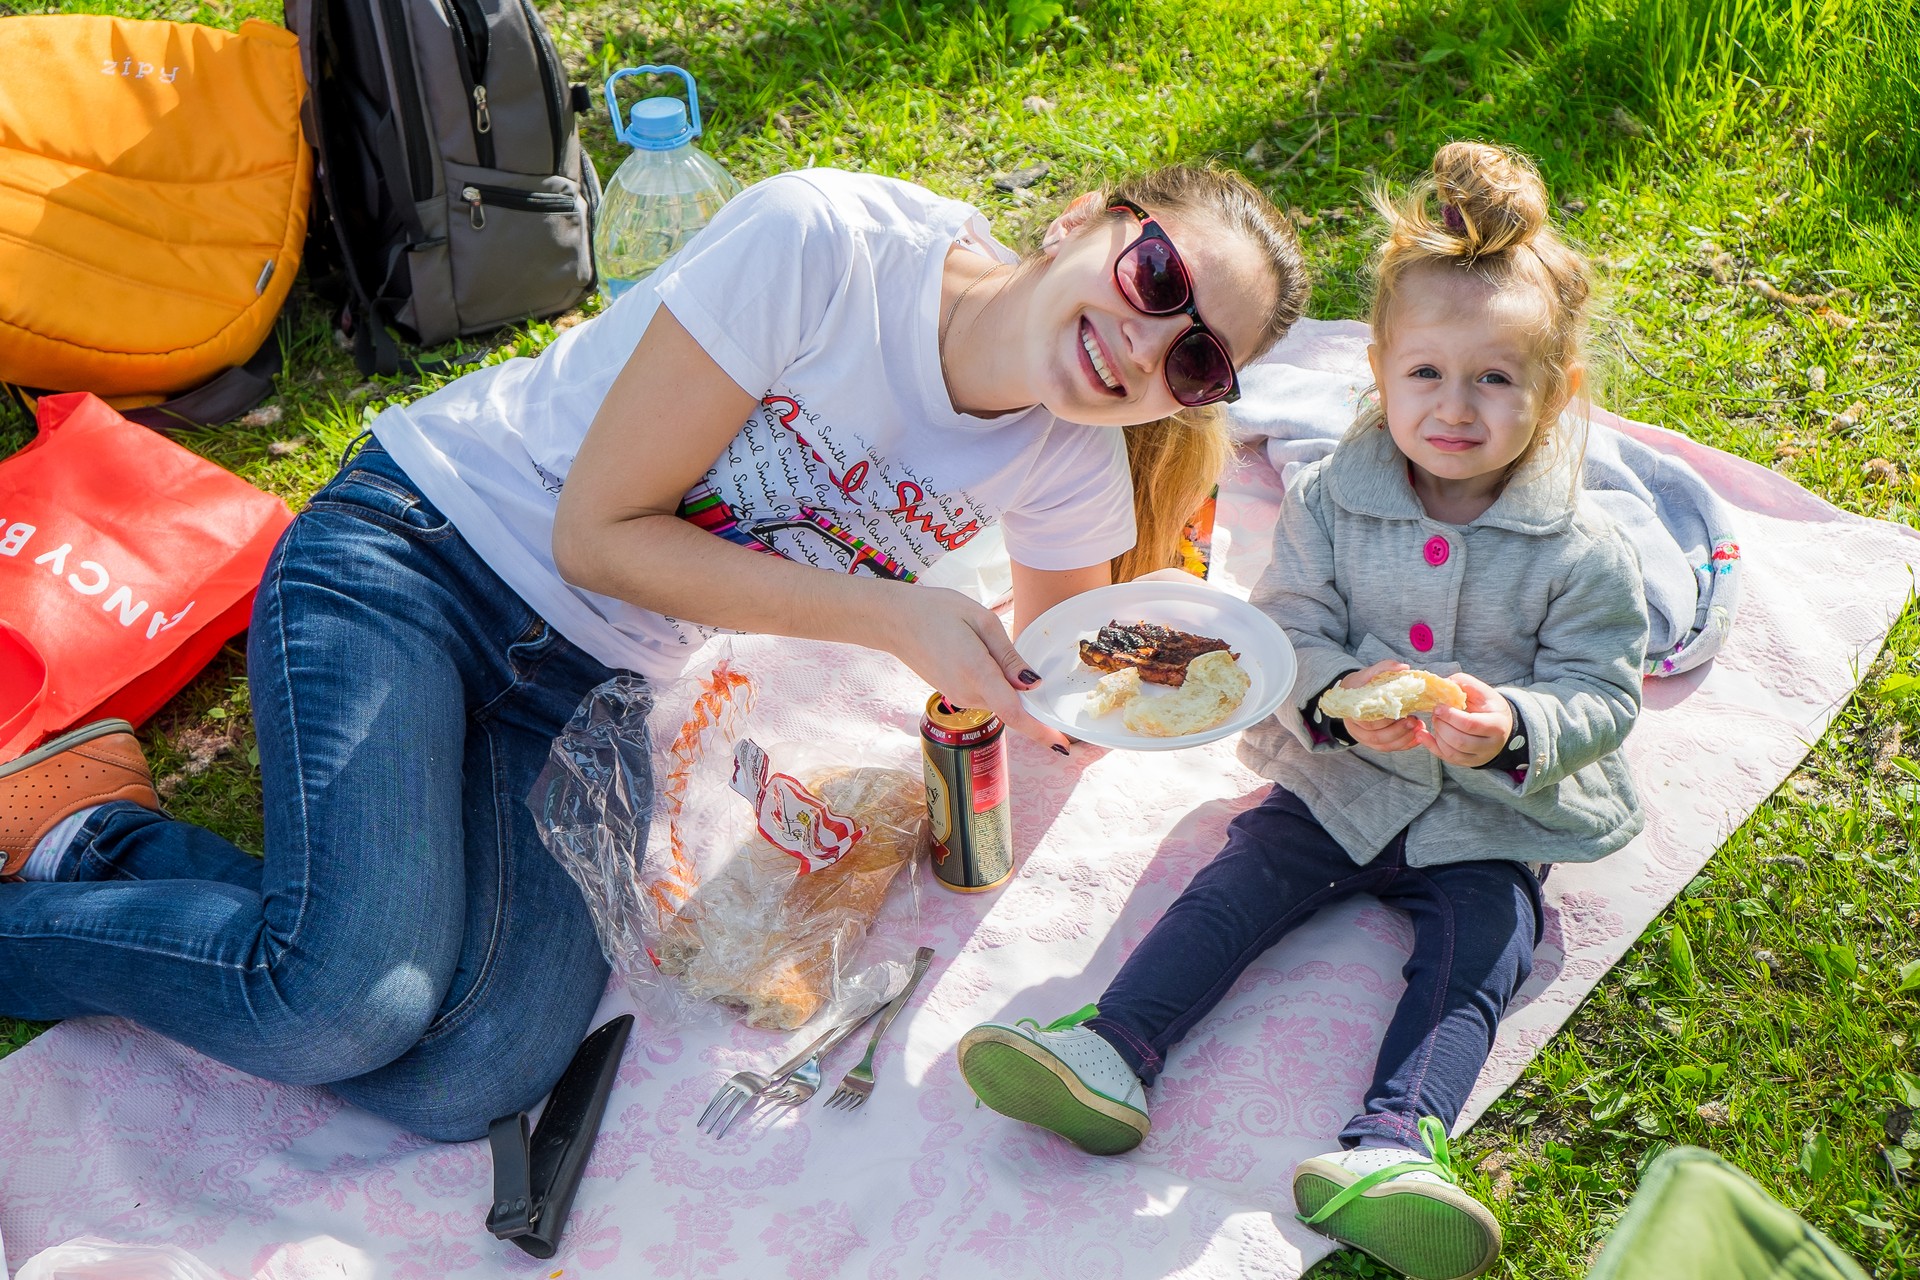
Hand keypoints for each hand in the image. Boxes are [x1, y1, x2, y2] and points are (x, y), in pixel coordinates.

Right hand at [883, 587, 1064, 748]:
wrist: (895, 621)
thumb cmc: (937, 612)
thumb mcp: (981, 620)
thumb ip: (1008, 655)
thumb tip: (1032, 683)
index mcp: (977, 672)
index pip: (1014, 712)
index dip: (1040, 731)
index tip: (1062, 745)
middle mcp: (967, 693)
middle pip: (1011, 705)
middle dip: (1026, 693)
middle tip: (1020, 659)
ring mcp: (958, 698)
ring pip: (998, 700)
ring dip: (1006, 683)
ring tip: (983, 642)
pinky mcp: (954, 695)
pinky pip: (985, 695)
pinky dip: (993, 683)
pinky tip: (977, 652)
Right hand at [1337, 660, 1424, 753]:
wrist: (1351, 694)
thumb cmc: (1361, 683)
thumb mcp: (1369, 672)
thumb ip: (1384, 667)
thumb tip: (1403, 668)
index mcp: (1352, 711)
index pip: (1370, 722)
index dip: (1388, 721)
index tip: (1407, 714)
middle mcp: (1355, 727)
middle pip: (1376, 737)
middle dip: (1399, 732)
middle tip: (1416, 722)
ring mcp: (1362, 737)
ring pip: (1383, 745)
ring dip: (1403, 739)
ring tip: (1419, 729)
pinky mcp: (1370, 742)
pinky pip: (1387, 748)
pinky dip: (1403, 745)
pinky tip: (1416, 738)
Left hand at [1412, 673, 1513, 767]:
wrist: (1501, 727)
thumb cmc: (1489, 708)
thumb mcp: (1484, 692)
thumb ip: (1465, 684)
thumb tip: (1444, 683)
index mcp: (1496, 725)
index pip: (1470, 724)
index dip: (1450, 716)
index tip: (1439, 707)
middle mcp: (1490, 745)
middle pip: (1460, 741)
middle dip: (1442, 726)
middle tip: (1435, 713)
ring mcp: (1479, 757)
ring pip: (1452, 752)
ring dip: (1437, 735)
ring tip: (1435, 721)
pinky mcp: (1468, 762)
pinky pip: (1446, 758)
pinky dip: (1431, 746)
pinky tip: (1423, 734)